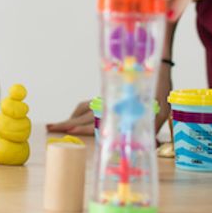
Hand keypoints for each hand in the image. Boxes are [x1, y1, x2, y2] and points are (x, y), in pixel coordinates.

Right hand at [47, 63, 173, 137]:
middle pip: (82, 116)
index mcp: (121, 109)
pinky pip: (86, 104)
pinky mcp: (107, 96)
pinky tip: (75, 117)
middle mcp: (110, 104)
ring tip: (54, 127)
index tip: (69, 132)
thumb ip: (154, 128)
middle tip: (49, 129)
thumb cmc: (162, 90)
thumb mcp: (162, 111)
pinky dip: (77, 111)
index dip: (81, 127)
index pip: (96, 121)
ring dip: (68, 119)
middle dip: (65, 124)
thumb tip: (152, 147)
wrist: (156, 64)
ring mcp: (106, 99)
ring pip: (82, 110)